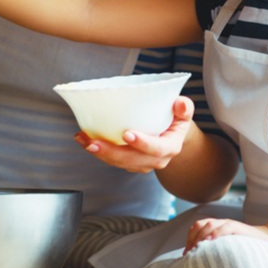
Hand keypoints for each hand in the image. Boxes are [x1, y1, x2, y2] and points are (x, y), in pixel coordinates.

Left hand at [75, 96, 193, 172]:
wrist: (172, 135)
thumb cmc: (175, 119)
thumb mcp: (183, 112)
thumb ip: (184, 107)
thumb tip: (180, 104)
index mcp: (170, 147)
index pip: (157, 149)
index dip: (142, 143)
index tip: (127, 134)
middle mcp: (156, 159)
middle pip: (132, 160)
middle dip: (111, 153)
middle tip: (93, 143)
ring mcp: (141, 163)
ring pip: (119, 162)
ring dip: (99, 153)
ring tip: (83, 139)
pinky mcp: (129, 162)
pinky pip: (113, 160)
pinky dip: (98, 151)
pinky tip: (84, 139)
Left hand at [184, 218, 267, 253]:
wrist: (267, 239)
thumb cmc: (245, 245)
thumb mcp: (227, 245)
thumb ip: (215, 248)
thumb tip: (199, 259)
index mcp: (216, 226)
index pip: (197, 227)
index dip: (189, 239)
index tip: (186, 253)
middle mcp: (221, 222)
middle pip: (200, 225)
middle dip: (192, 239)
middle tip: (189, 254)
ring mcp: (229, 224)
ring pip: (209, 225)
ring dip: (200, 237)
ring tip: (196, 249)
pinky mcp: (238, 227)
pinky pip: (225, 227)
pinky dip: (215, 233)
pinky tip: (209, 242)